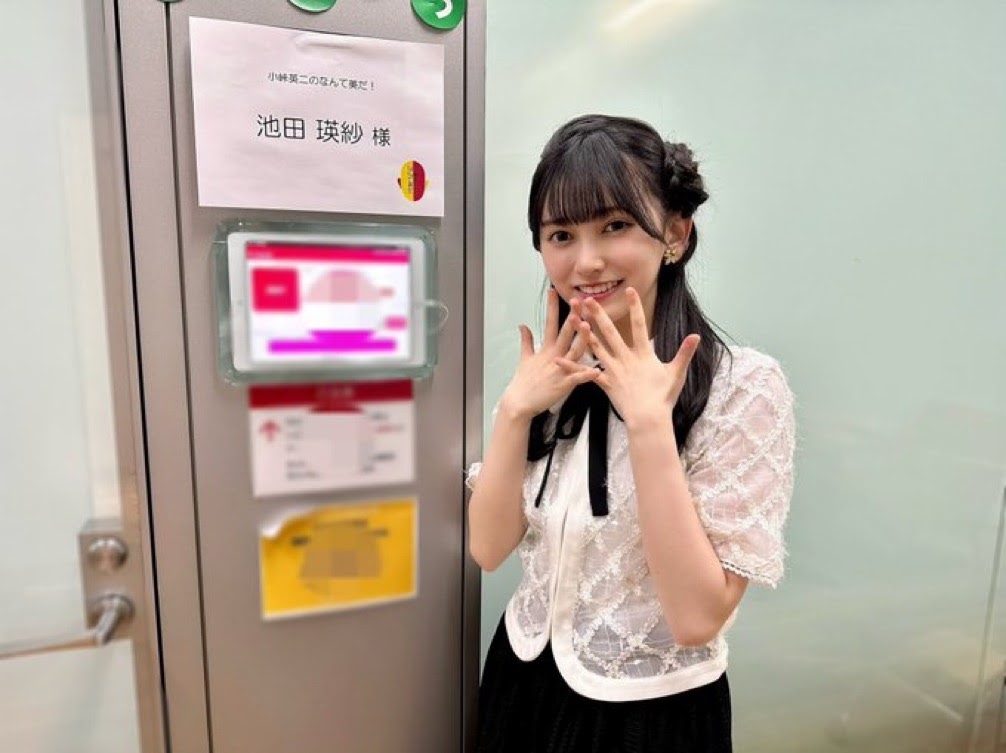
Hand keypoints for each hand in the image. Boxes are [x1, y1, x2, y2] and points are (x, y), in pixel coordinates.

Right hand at [500, 289, 597, 420]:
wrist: (519, 402)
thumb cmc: (523, 382)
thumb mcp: (525, 358)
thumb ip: (526, 341)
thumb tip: (522, 325)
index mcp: (546, 349)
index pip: (549, 323)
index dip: (551, 307)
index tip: (553, 291)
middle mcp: (553, 356)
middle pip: (564, 333)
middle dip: (571, 316)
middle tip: (577, 300)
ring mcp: (558, 369)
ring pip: (573, 351)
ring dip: (581, 339)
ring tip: (588, 326)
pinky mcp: (562, 384)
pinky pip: (577, 378)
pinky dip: (586, 374)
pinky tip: (596, 369)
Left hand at [560, 288, 699, 430]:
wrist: (648, 419)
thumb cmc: (663, 397)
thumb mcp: (677, 373)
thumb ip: (684, 353)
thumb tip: (696, 336)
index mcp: (643, 354)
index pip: (638, 325)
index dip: (634, 307)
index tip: (629, 290)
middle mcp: (625, 358)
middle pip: (610, 332)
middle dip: (599, 314)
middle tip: (589, 299)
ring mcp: (614, 370)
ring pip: (596, 348)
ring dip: (584, 333)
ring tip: (574, 319)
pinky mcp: (605, 383)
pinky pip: (586, 374)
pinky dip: (572, 367)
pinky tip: (558, 359)